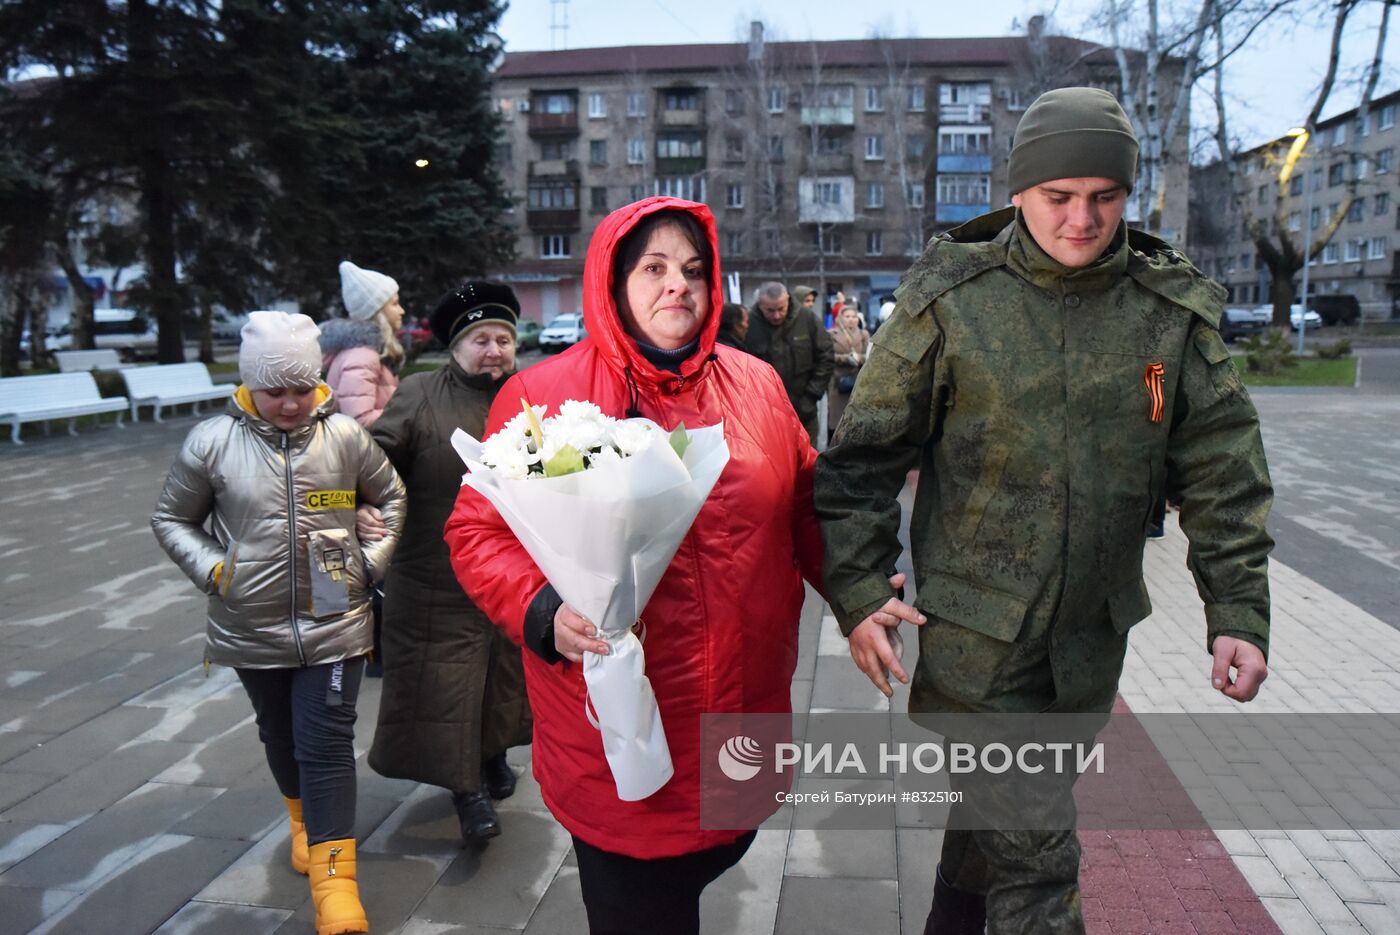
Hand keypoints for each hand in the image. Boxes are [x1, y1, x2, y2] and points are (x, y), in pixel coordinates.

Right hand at [355, 505, 386, 541]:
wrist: (355, 512)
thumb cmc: (365, 510)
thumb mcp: (371, 508)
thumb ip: (376, 513)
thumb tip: (381, 519)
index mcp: (360, 513)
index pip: (370, 521)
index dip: (377, 524)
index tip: (383, 525)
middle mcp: (355, 521)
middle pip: (367, 528)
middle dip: (377, 531)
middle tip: (385, 533)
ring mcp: (354, 528)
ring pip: (364, 534)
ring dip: (373, 537)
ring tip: (381, 538)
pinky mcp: (355, 533)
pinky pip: (362, 537)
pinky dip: (369, 538)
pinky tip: (376, 539)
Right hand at [554, 603, 610, 662]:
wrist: (562, 619)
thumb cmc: (575, 611)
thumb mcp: (580, 606)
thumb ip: (591, 611)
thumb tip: (608, 617)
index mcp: (564, 615)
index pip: (571, 620)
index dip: (582, 626)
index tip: (594, 630)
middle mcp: (561, 629)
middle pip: (574, 639)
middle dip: (590, 644)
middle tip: (604, 647)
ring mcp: (562, 641)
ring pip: (575, 649)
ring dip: (591, 651)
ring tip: (603, 651)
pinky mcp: (564, 651)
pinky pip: (575, 657)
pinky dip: (586, 657)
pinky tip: (596, 655)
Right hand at [848, 573, 926, 697]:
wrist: (846, 595)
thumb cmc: (869, 599)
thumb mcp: (890, 602)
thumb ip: (907, 612)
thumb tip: (923, 619)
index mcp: (875, 636)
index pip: (887, 658)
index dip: (896, 670)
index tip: (904, 680)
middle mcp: (864, 644)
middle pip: (873, 669)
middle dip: (881, 683)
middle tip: (889, 694)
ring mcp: (856, 644)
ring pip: (864, 666)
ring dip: (872, 677)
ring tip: (882, 685)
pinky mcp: (852, 642)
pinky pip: (858, 660)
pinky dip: (864, 668)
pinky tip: (868, 672)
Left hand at [1210, 636, 1267, 701]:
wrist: (1241, 632)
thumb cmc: (1230, 639)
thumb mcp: (1221, 651)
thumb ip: (1219, 669)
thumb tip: (1217, 686)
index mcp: (1254, 669)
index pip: (1240, 692)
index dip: (1226, 690)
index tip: (1219, 677)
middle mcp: (1261, 675)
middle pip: (1244, 697)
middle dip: (1229, 691)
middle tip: (1221, 676)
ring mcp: (1261, 677)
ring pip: (1247, 696)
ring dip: (1233, 690)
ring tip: (1226, 675)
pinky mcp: (1258, 677)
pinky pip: (1248, 690)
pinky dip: (1237, 688)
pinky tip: (1230, 677)